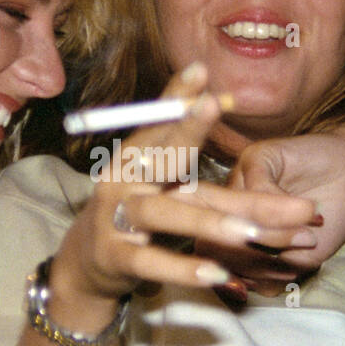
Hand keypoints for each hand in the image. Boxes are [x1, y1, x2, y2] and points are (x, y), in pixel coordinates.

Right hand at [46, 63, 318, 328]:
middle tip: (213, 106)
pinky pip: (151, 261)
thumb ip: (219, 178)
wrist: (89, 264)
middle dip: (187, 129)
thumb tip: (255, 146)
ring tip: (252, 233)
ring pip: (163, 214)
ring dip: (210, 222)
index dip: (179, 97)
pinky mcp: (116, 256)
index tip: (201, 70)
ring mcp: (116, 217)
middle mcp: (125, 179)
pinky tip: (219, 275)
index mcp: (140, 157)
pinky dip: (185, 269)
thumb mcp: (175, 193)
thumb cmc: (141, 216)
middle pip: (159, 154)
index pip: (162, 122)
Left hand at [215, 122, 344, 288]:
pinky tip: (310, 213)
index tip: (270, 283)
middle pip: (218, 237)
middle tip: (289, 261)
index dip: (235, 274)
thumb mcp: (297, 256)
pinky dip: (284, 209)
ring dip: (274, 236)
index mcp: (230, 226)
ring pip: (237, 216)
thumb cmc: (326, 219)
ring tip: (308, 240)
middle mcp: (227, 201)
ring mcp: (238, 178)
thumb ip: (267, 270)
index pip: (212, 254)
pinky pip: (257, 189)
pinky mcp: (256, 156)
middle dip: (253, 259)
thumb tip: (240, 288)